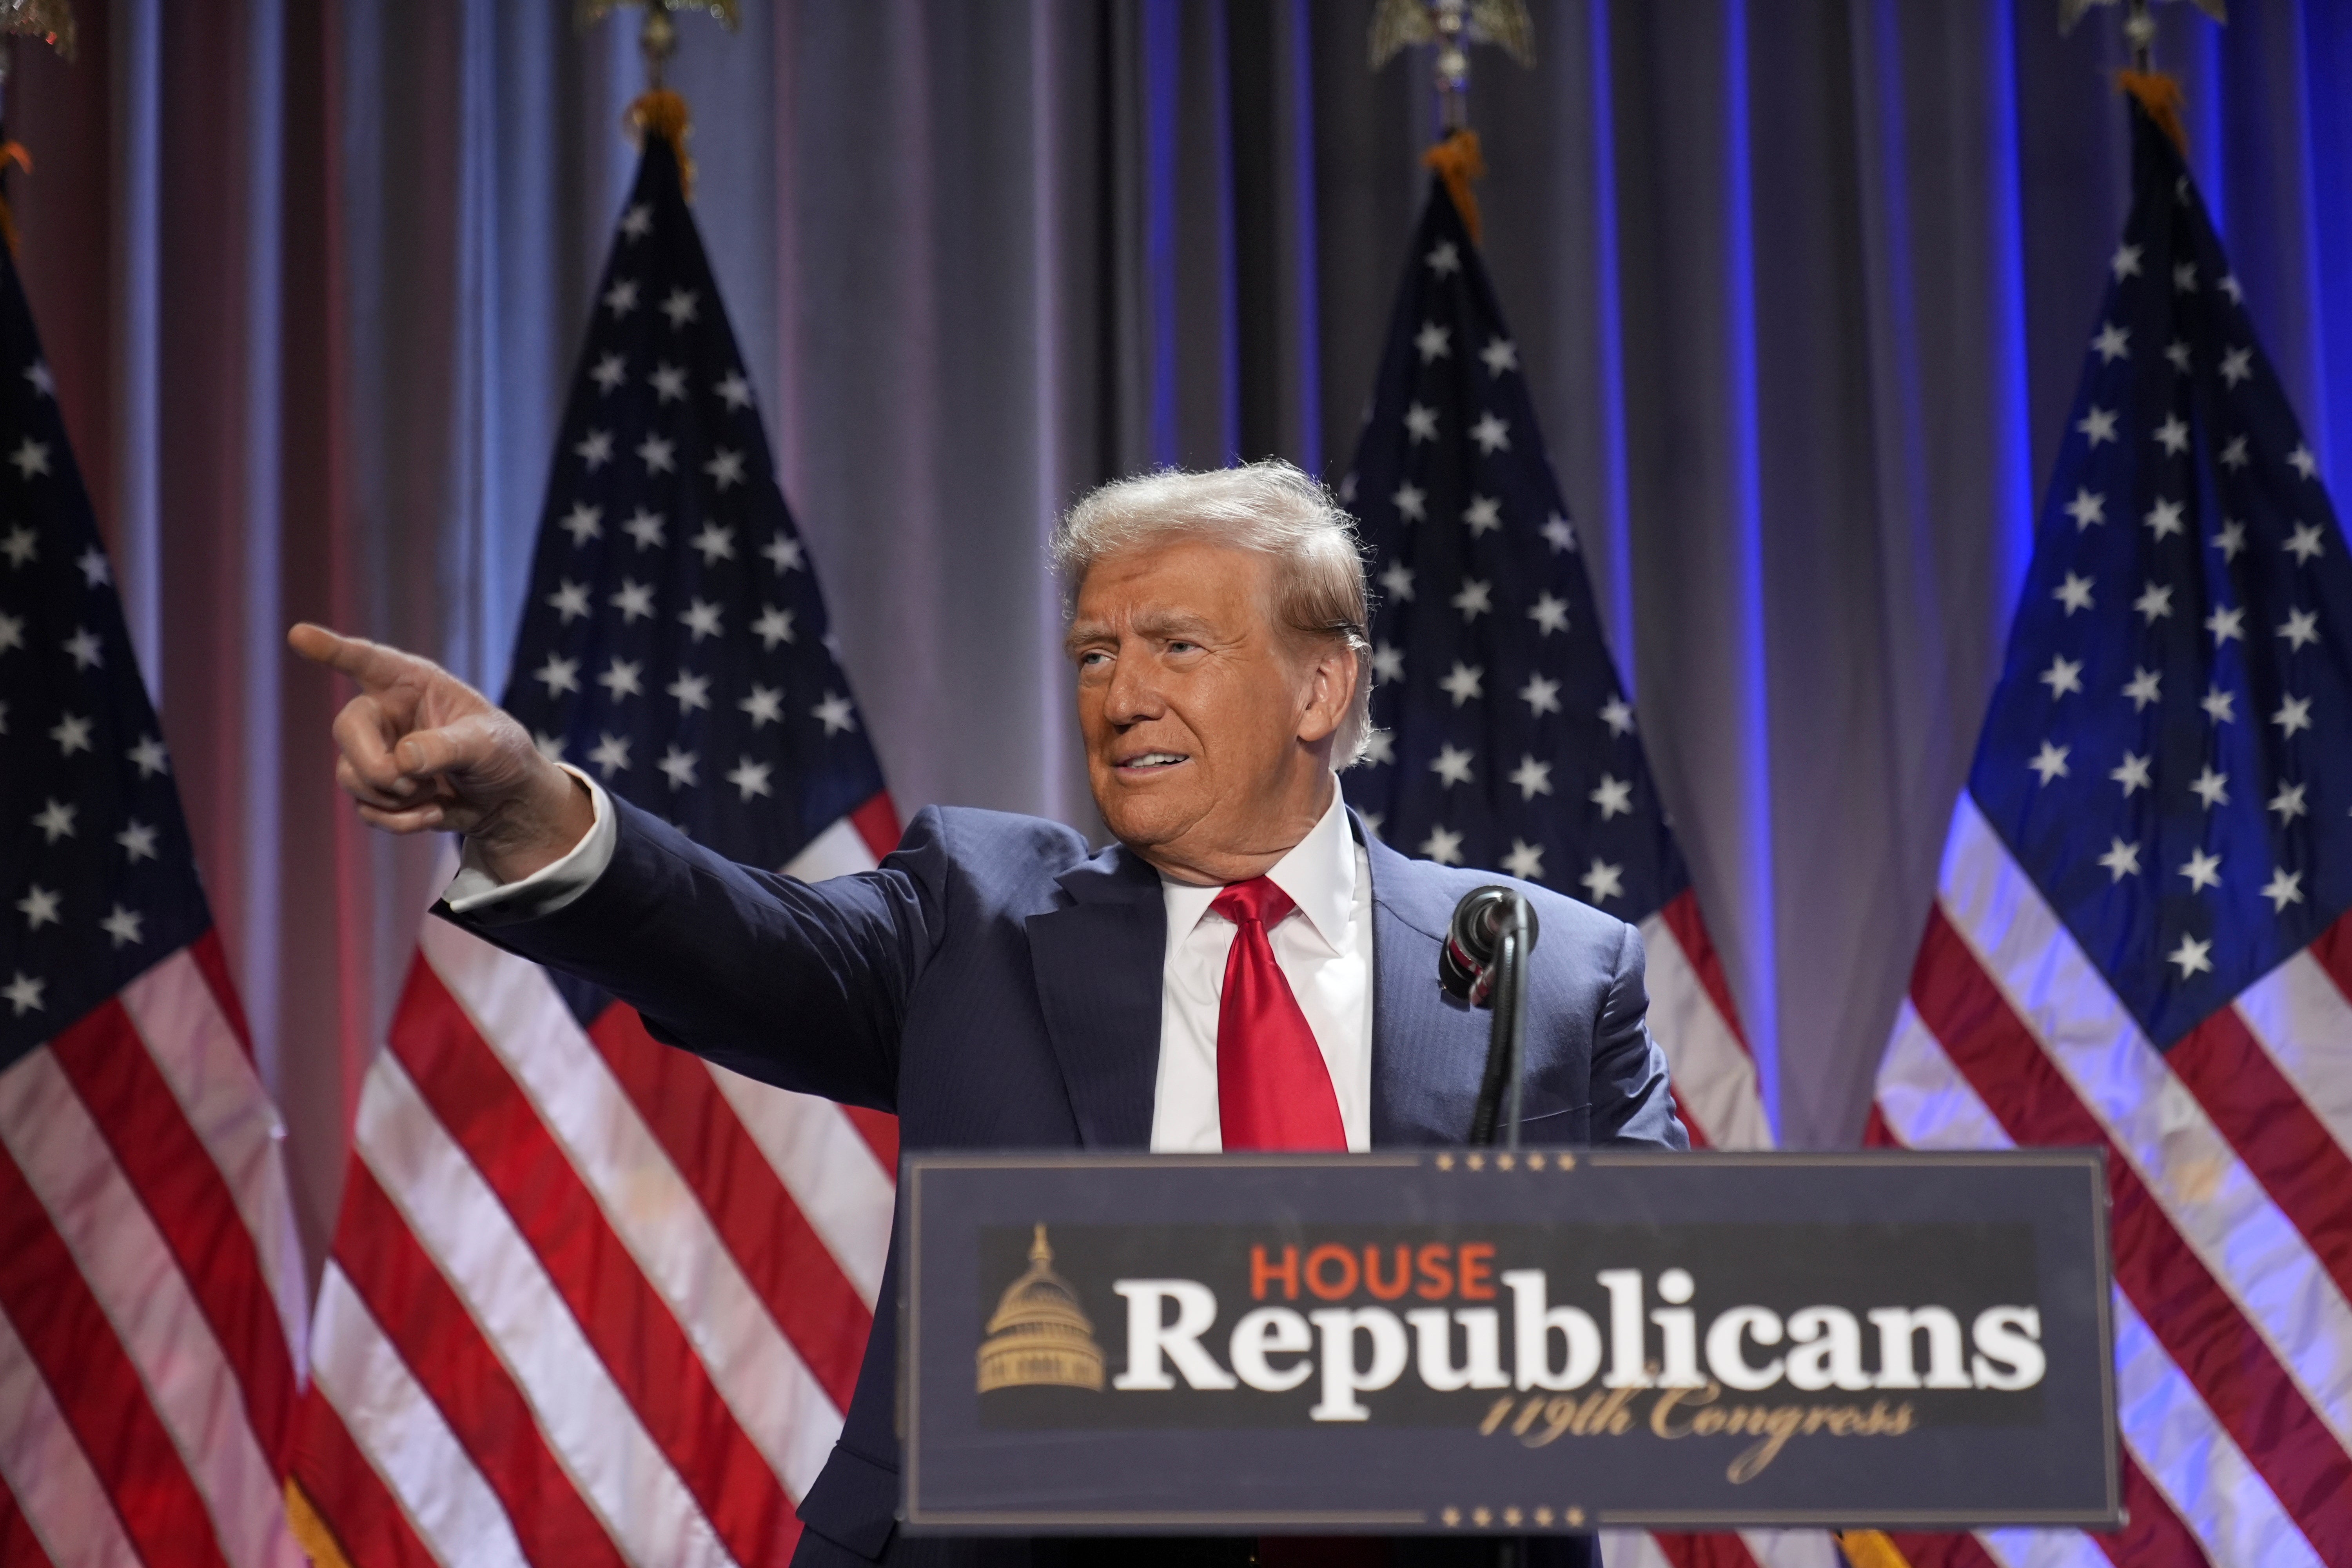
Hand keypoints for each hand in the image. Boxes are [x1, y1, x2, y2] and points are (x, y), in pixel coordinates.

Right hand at [288, 623, 594, 881]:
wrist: (506, 799)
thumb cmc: (502, 754)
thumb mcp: (489, 744)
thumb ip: (448, 747)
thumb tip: (402, 759)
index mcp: (414, 683)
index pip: (368, 660)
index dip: (332, 649)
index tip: (299, 635)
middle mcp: (386, 712)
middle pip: (347, 729)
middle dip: (374, 765)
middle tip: (409, 782)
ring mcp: (377, 751)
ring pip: (350, 774)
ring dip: (393, 796)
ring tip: (432, 793)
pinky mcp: (377, 789)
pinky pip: (365, 808)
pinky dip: (399, 820)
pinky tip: (431, 813)